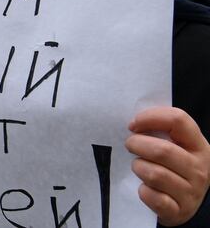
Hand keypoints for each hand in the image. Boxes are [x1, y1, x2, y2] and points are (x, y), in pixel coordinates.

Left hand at [126, 107, 209, 225]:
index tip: (133, 125)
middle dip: (137, 144)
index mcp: (199, 146)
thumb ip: (161, 132)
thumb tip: (134, 123)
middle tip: (130, 145)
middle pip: (162, 150)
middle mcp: (201, 169)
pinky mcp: (180, 211)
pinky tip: (144, 187)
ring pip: (155, 174)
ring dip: (138, 167)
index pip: (179, 120)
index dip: (150, 118)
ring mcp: (192, 192)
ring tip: (138, 166)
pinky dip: (143, 191)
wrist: (182, 203)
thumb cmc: (173, 168)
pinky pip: (153, 197)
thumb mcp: (176, 147)